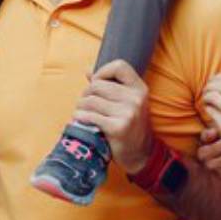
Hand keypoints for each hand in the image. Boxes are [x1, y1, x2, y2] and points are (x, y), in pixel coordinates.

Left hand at [72, 59, 154, 174]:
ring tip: (82, 112)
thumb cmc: (129, 124)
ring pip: (90, 101)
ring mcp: (128, 113)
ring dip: (80, 107)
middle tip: (85, 103)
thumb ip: (110, 85)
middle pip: (98, 85)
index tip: (96, 82)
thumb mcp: (127, 102)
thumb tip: (88, 72)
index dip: (102, 71)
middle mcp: (136, 99)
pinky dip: (80, 117)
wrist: (141, 153)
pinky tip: (80, 120)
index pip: (119, 66)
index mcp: (139, 88)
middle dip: (86, 94)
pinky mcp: (118, 128)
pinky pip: (89, 116)